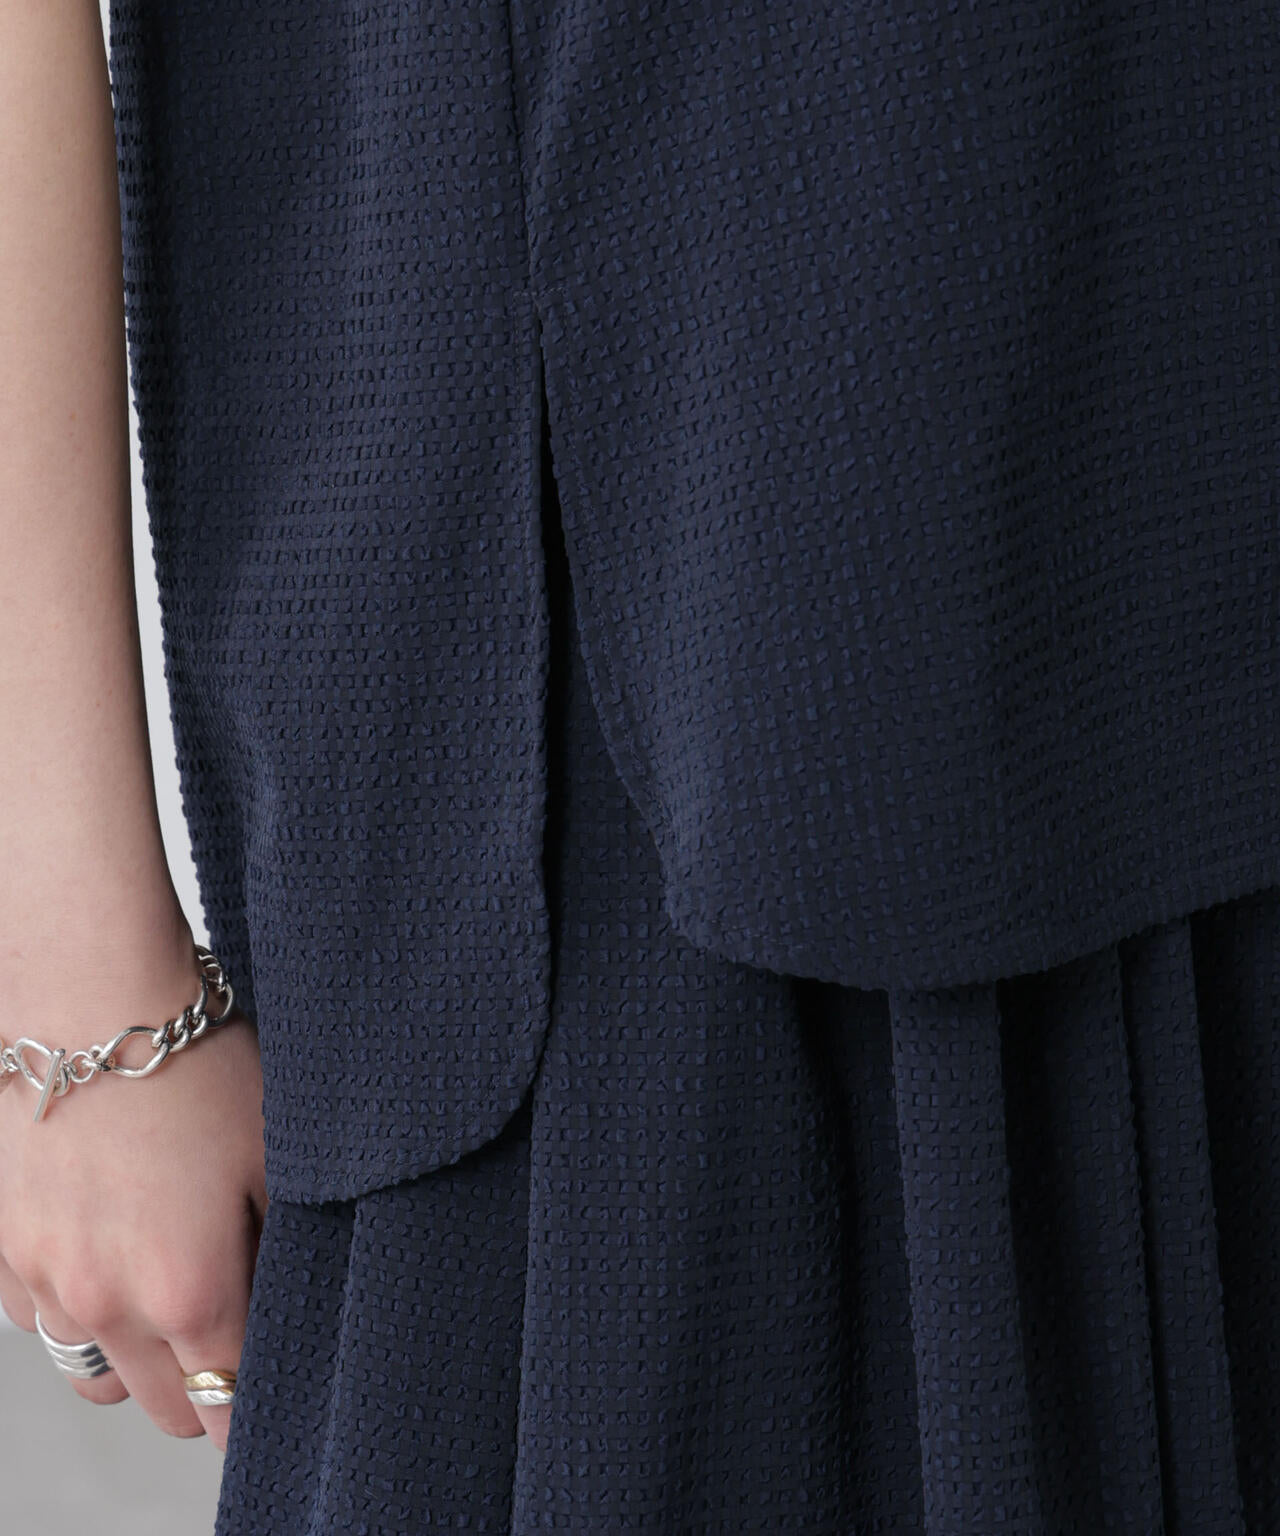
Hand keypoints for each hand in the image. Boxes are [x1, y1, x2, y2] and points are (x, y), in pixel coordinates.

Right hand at [0, 994, 265, 1452]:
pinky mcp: (0, 1252)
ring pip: (96, 1371)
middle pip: (164, 1406)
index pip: (227, 1402)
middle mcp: (109, 1303)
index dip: (252, 1403)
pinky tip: (107, 1246)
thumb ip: (276, 1251)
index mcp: (191, 1290)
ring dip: (136, 1354)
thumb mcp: (274, 1154)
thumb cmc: (191, 1065)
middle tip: (231, 1330)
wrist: (86, 998)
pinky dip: (76, 1305)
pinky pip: (41, 1319)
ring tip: (166, 1287)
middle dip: (204, 1384)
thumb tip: (277, 1307)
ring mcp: (45, 1281)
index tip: (267, 1385)